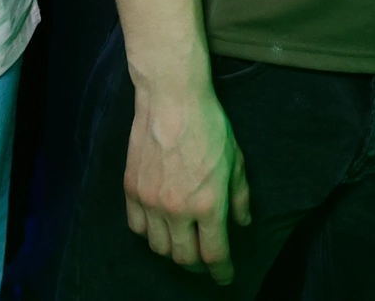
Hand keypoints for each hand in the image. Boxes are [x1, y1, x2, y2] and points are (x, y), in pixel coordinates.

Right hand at [125, 76, 251, 283]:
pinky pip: (136, 226)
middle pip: (183, 257)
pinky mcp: (131, 189)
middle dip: (197, 265)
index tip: (225, 277)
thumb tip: (243, 222)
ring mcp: (151, 201)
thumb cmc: (209, 125)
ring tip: (182, 243)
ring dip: (172, 250)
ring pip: (158, 246)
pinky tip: (158, 226)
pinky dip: (148, 233)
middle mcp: (177, 209)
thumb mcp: (236, 160)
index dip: (221, 272)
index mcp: (208, 204)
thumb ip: (240, 197)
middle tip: (204, 260)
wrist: (172, 98)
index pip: (214, 254)